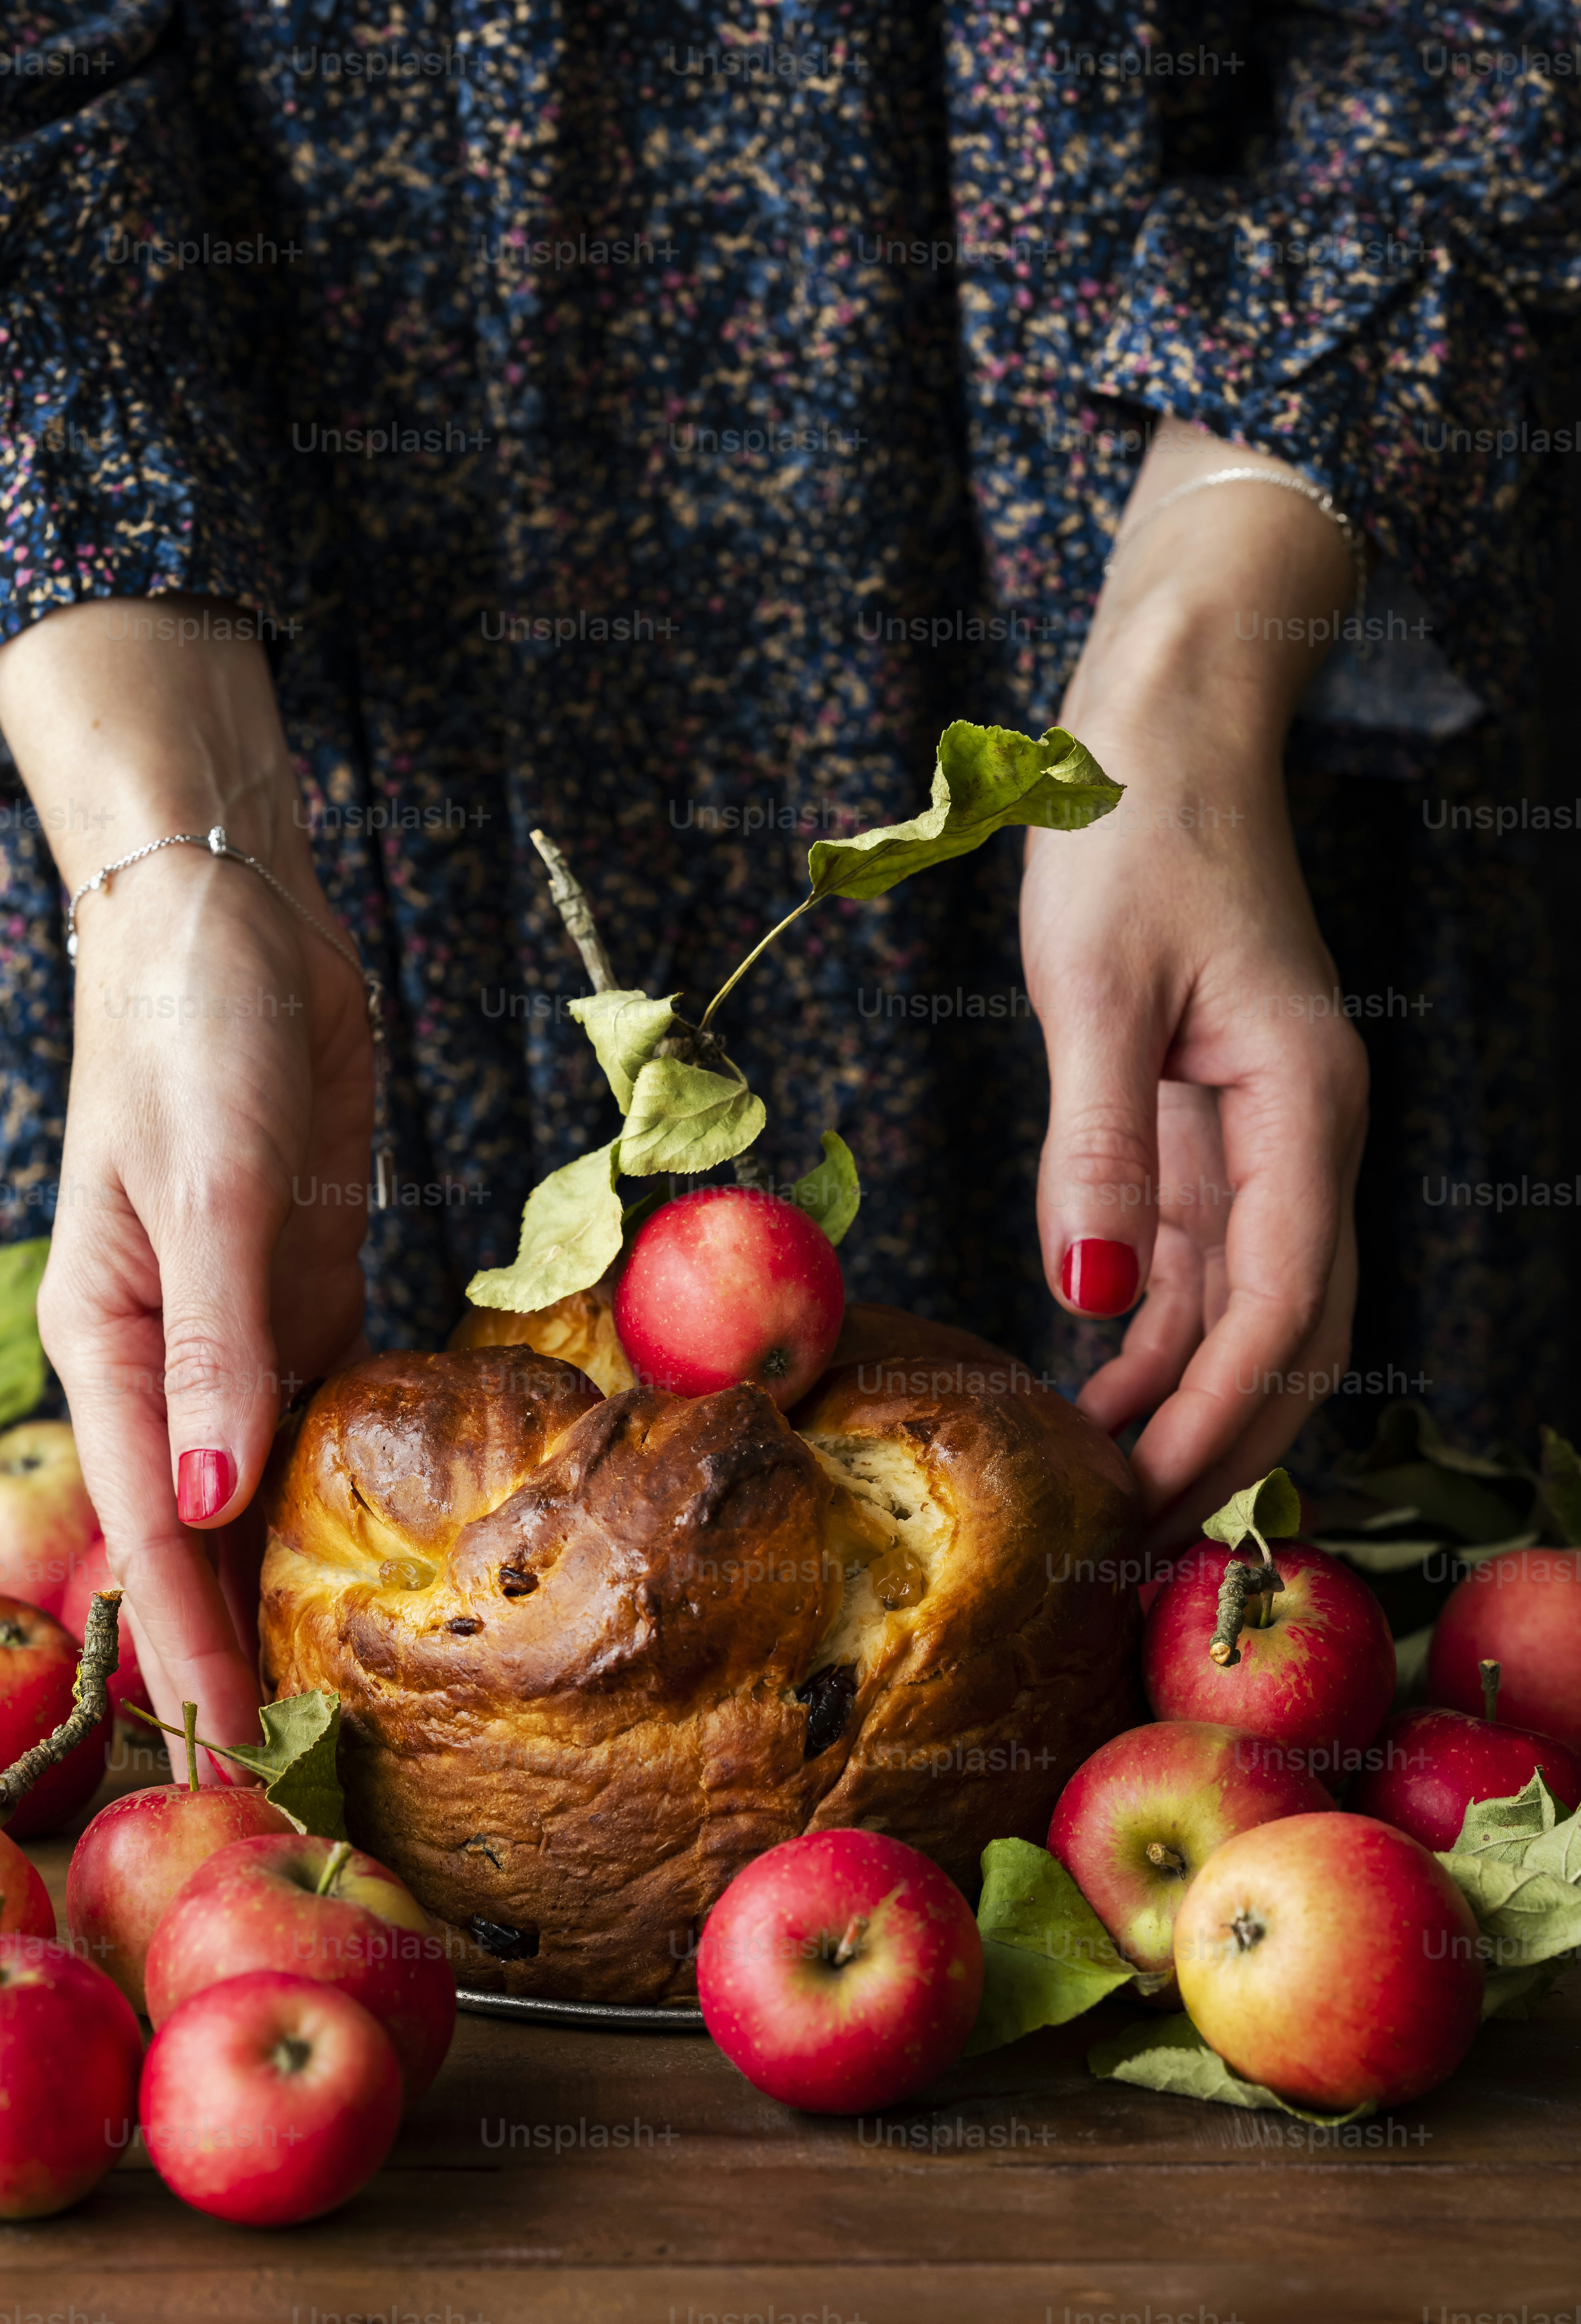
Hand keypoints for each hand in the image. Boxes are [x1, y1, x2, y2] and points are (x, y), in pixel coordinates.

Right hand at [0, 602, 375, 1771]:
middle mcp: (169, 1361)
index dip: (193, 1649)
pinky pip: (319, 1422)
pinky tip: (381, 1561)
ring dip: (290, 1594)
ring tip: (341, 1703)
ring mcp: (236, 1333)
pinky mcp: (298, 1293)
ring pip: (261, 1495)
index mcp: (111, 1345)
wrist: (228, 923)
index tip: (236, 1758)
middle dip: (235, 1654)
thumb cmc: (193, 1029)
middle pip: (202, 1539)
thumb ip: (218, 1339)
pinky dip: (341, 1499)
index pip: (157, 1533)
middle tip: (292, 1777)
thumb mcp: (206, 1177)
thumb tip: (219, 1497)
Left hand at [1025, 422, 1368, 1540]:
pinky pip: (1204, 1252)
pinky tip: (1106, 1375)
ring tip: (1110, 1474)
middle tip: (1133, 1525)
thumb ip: (1100, 1147)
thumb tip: (1087, 1296)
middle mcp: (1303, 1133)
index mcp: (1299, 1106)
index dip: (1217, 1414)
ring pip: (1250, 1303)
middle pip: (1290, 1329)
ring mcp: (1266, 1129)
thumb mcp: (1098, 991)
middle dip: (1224, 1434)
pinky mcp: (1216, 1117)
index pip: (1277, 1306)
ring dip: (1192, 1394)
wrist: (1165, 731)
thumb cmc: (1133, 835)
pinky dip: (1161, 1324)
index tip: (1145, 1493)